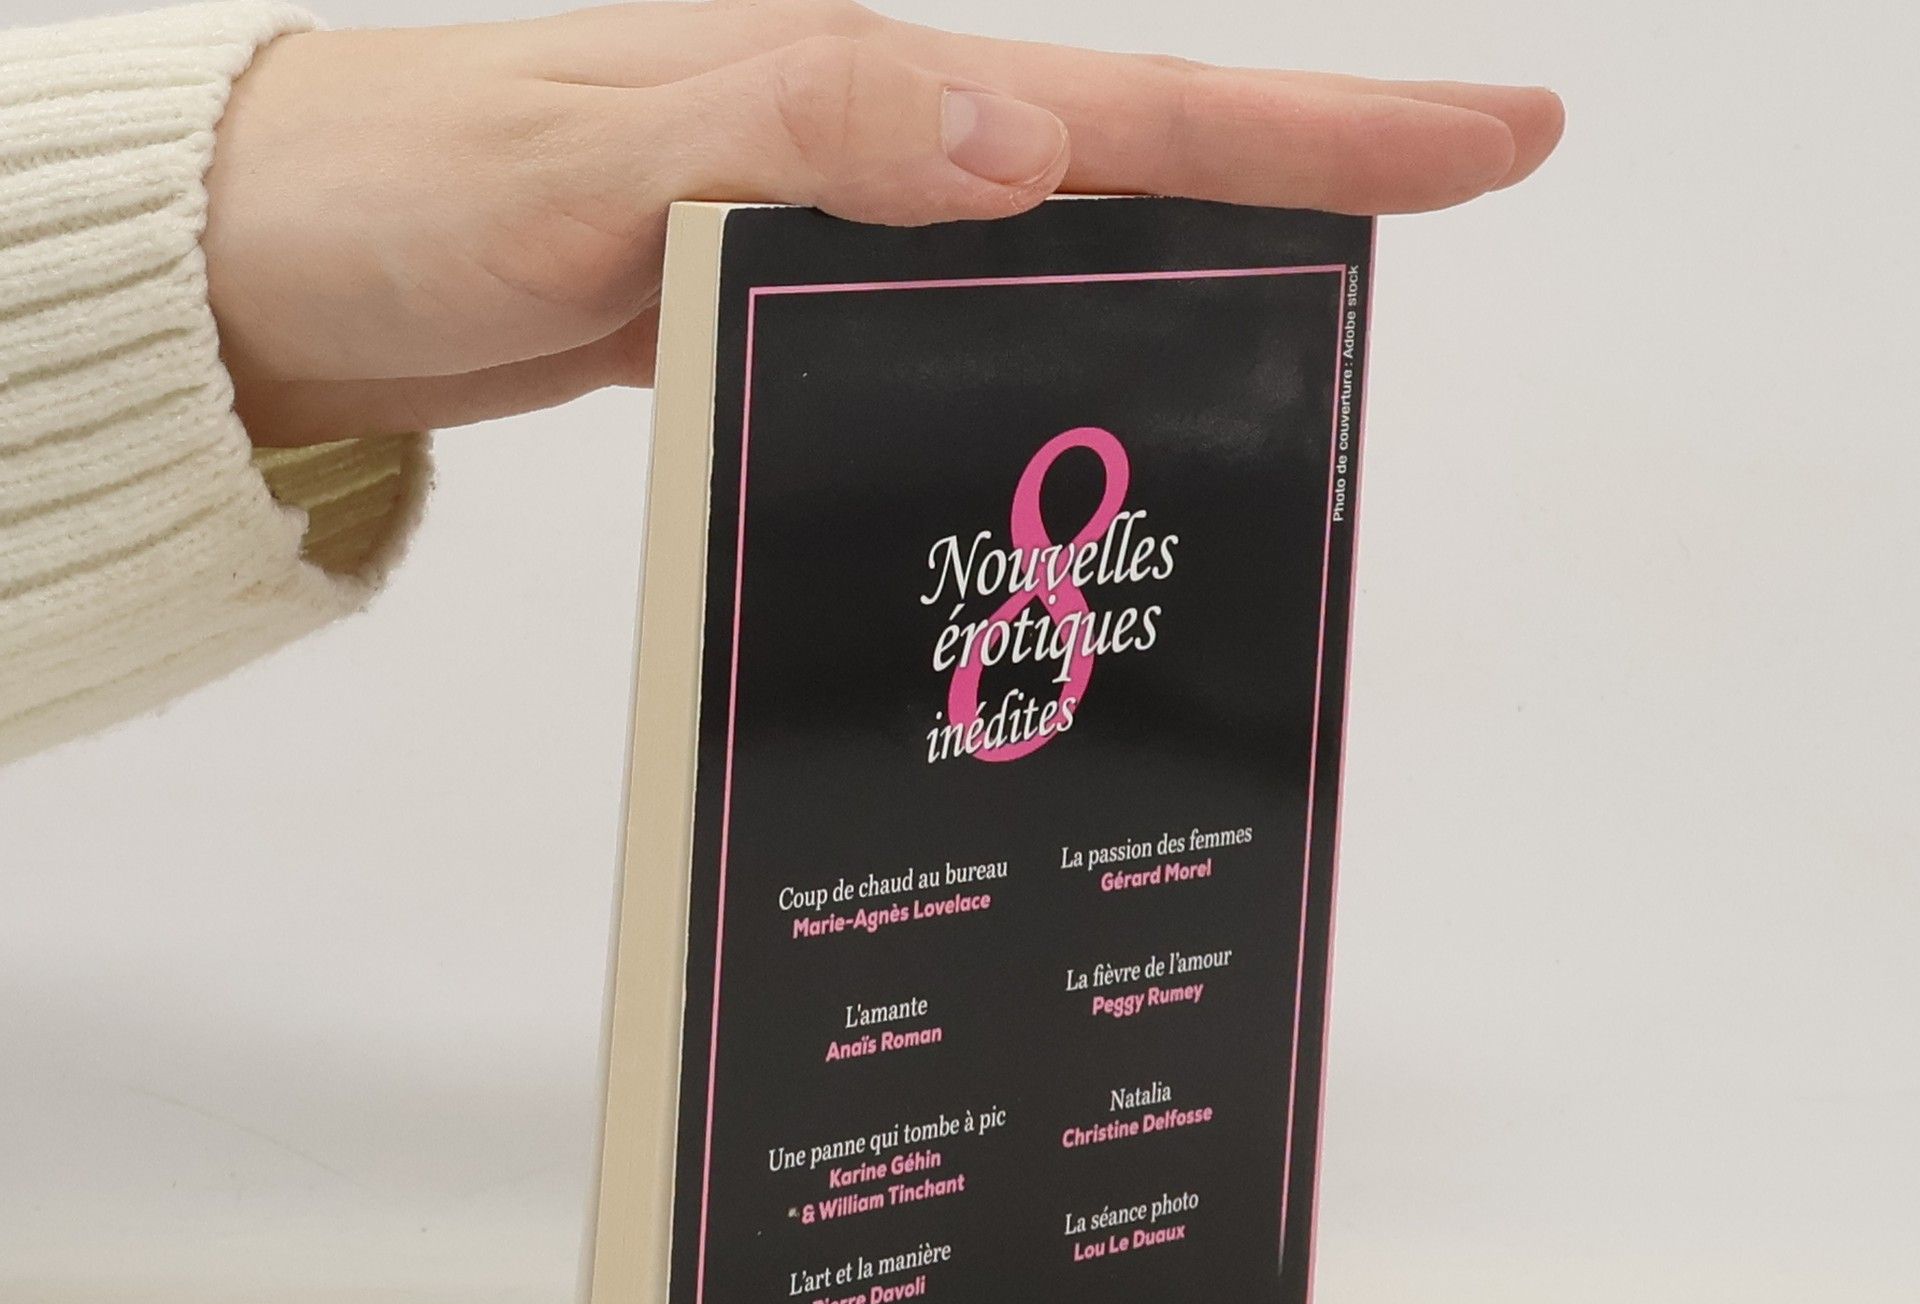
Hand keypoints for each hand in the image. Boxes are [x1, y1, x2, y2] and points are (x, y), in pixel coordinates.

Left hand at [203, 0, 1561, 444]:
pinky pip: (936, 332)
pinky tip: (1061, 436)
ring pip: (1043, 264)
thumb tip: (1012, 136)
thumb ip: (796, 126)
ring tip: (1300, 376)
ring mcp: (822, 229)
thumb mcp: (594, 154)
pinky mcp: (774, 304)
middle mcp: (859, 148)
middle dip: (1297, 196)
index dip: (1322, 126)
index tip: (1496, 132)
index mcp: (851, 89)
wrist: (293, 266)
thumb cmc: (413, 194)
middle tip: (1450, 219)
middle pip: (1126, 171)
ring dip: (1173, 303)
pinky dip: (1020, 375)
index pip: (1129, 105)